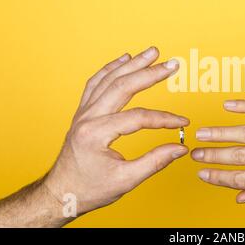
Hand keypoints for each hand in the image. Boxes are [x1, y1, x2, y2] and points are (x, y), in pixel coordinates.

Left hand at [44, 47, 188, 215]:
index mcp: (96, 134)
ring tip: (152, 53)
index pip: (138, 117)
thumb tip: (180, 148)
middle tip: (171, 64)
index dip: (164, 118)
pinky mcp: (83, 112)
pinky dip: (111, 68)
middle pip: (122, 86)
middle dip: (149, 73)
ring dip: (132, 64)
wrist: (61, 192)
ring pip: (109, 79)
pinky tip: (124, 60)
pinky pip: (96, 83)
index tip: (183, 122)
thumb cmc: (90, 189)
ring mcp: (83, 112)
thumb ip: (155, 162)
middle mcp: (87, 118)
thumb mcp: (125, 180)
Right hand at [191, 100, 244, 203]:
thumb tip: (239, 198)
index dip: (218, 177)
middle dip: (213, 155)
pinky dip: (244, 106)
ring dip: (221, 133)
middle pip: (240, 156)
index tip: (202, 173)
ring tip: (202, 133)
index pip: (242, 179)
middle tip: (194, 153)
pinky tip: (228, 106)